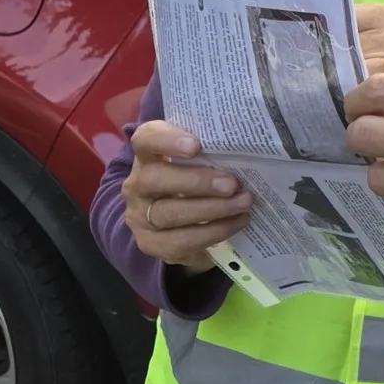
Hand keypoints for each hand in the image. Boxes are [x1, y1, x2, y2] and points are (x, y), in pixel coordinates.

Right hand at [121, 121, 251, 272]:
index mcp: (147, 156)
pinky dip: (214, 231)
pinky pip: (181, 240)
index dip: (167, 140)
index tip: (196, 145)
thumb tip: (246, 151)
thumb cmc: (195, 181)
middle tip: (231, 184)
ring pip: (169, 213)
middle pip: (154, 179)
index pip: (146, 139)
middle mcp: (136, 185)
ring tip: (243, 203)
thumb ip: (211, 153)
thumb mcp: (199, 162)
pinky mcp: (151, 244)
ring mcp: (139, 216)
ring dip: (212, 209)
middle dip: (196, 182)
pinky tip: (237, 222)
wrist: (178, 225)